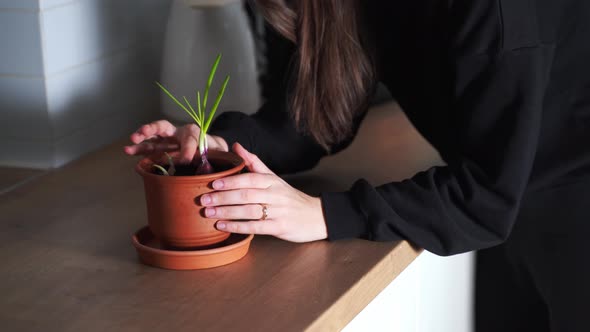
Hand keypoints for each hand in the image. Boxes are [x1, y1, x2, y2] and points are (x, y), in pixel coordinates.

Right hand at [123, 120, 227, 162]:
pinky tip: (131, 156)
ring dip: (140, 142)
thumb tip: (191, 158)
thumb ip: (210, 151)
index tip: (187, 159)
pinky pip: (151, 152)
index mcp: (193, 132)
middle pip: (162, 127)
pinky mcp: (163, 153)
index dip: (188, 148)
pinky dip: (141, 154)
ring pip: (152, 140)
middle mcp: (177, 134)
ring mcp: (167, 143)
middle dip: (151, 129)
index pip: (189, 138)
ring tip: (128, 148)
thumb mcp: (218, 150)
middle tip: (141, 133)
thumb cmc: (215, 151)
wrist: (212, 154)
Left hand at [201, 143, 327, 242]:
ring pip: (249, 211)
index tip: (212, 183)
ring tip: (208, 213)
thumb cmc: (290, 197)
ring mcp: (279, 211)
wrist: (317, 216)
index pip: (249, 179)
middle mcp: (275, 195)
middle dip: (223, 198)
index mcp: (272, 181)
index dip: (231, 181)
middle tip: (203, 200)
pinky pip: (256, 227)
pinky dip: (238, 227)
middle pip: (246, 195)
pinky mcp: (280, 227)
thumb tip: (235, 146)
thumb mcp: (274, 178)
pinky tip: (223, 226)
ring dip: (227, 212)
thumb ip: (254, 163)